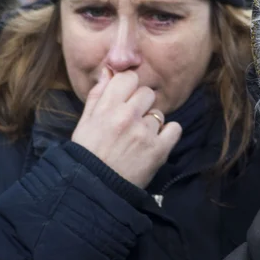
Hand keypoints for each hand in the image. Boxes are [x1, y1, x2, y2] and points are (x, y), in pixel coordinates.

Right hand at [72, 68, 181, 187]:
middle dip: (142, 104)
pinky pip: (174, 128)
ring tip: (138, 138)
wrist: (95, 189)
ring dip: (151, 123)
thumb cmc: (89, 153)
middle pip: (147, 93)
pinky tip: (156, 142)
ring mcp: (144, 133)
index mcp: (107, 107)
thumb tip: (109, 70)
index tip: (126, 99)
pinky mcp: (159, 150)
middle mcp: (127, 116)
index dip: (129, 87)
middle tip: (132, 121)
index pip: (129, 78)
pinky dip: (168, 134)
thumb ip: (98, 94)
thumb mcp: (85, 122)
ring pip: (158, 113)